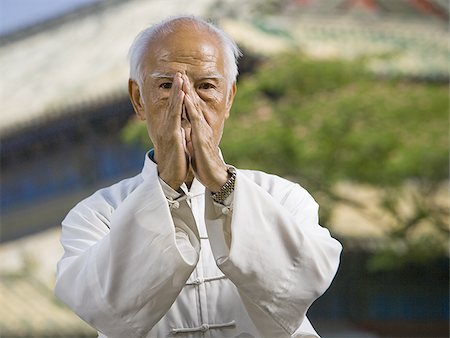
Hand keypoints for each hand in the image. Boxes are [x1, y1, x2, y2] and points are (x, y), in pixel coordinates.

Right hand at [154, 73, 189, 189]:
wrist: (171, 177)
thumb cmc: (177, 161)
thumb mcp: (179, 143)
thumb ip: (180, 132)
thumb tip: (183, 125)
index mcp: (170, 128)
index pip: (174, 108)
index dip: (177, 94)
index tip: (181, 80)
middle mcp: (166, 127)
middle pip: (172, 104)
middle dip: (176, 87)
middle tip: (179, 72)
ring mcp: (168, 131)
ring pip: (172, 107)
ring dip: (176, 92)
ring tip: (179, 78)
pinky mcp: (172, 137)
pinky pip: (175, 118)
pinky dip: (178, 105)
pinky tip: (181, 95)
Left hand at [181, 74, 228, 191]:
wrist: (214, 177)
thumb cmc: (204, 163)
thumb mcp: (195, 147)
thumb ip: (192, 138)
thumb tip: (187, 132)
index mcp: (198, 130)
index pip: (190, 109)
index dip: (185, 96)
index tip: (179, 83)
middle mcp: (201, 127)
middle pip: (193, 104)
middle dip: (186, 89)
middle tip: (180, 72)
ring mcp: (202, 132)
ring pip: (194, 108)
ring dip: (188, 93)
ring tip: (182, 79)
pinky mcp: (201, 139)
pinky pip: (195, 121)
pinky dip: (190, 108)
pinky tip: (186, 99)